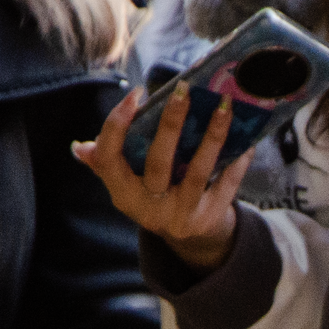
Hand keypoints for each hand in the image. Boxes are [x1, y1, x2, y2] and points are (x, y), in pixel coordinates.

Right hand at [72, 81, 258, 270]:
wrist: (188, 238)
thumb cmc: (153, 194)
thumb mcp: (126, 183)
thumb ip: (106, 161)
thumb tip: (80, 148)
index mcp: (121, 192)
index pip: (109, 158)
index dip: (118, 126)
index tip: (136, 95)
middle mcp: (147, 207)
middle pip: (157, 162)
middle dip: (170, 124)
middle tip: (184, 90)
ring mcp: (179, 216)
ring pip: (197, 172)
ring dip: (212, 137)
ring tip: (224, 107)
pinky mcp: (207, 219)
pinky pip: (225, 187)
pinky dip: (237, 163)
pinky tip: (247, 140)